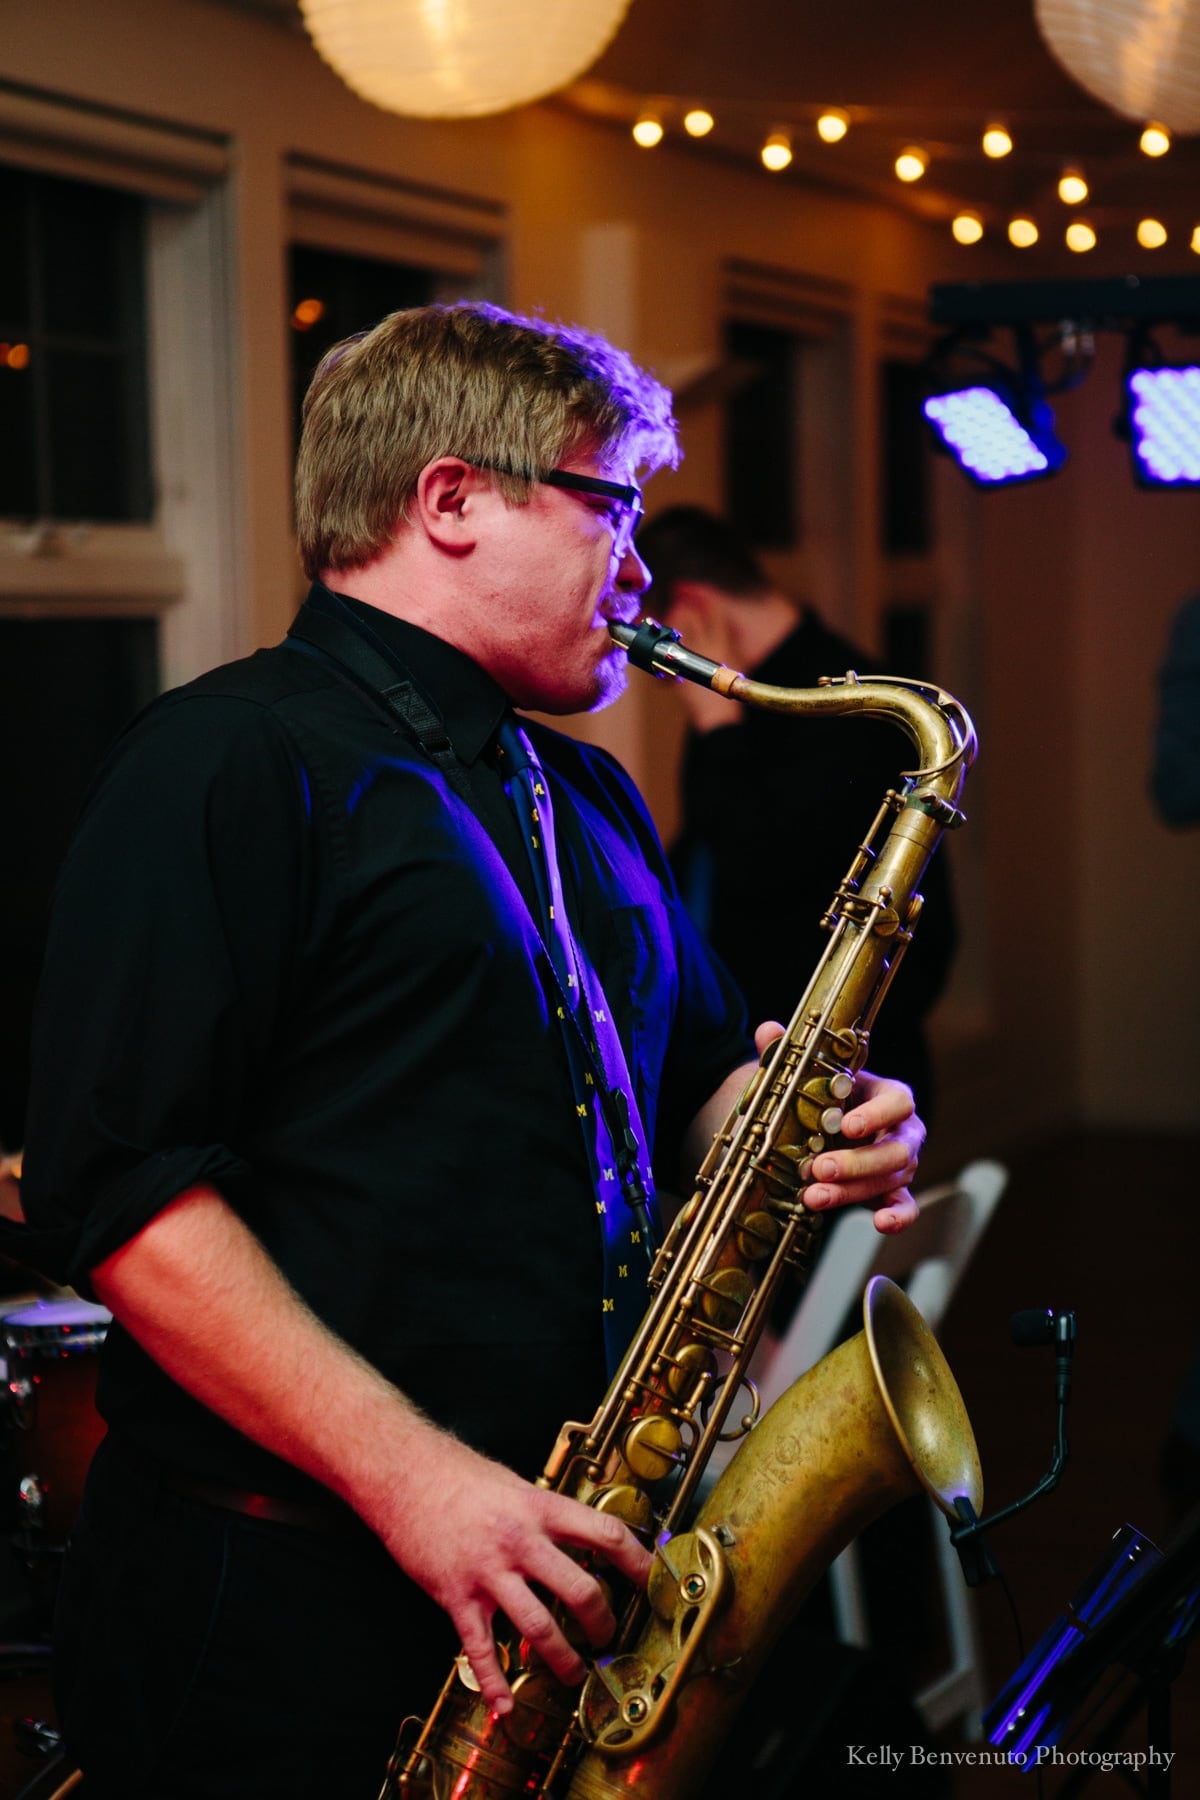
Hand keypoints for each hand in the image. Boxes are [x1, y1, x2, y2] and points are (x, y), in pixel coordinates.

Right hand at [366, 1428, 652, 1714]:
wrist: (402, 1473)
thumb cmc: (457, 1474)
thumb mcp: (514, 1483)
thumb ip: (544, 1513)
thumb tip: (577, 1535)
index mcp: (540, 1507)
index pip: (606, 1535)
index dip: (637, 1561)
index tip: (653, 1581)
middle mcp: (520, 1541)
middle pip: (580, 1589)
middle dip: (602, 1623)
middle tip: (608, 1638)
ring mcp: (488, 1571)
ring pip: (538, 1627)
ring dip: (563, 1658)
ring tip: (573, 1674)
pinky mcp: (456, 1596)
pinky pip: (480, 1649)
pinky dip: (494, 1683)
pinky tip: (505, 1705)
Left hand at [753, 1023, 922, 1234]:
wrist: (826, 1124)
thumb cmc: (826, 1096)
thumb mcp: (807, 1074)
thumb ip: (788, 1054)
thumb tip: (766, 1031)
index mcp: (888, 1095)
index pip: (897, 1101)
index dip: (876, 1115)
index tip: (847, 1125)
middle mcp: (903, 1130)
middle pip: (894, 1149)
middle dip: (856, 1163)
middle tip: (819, 1169)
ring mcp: (901, 1163)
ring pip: (890, 1180)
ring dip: (852, 1191)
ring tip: (814, 1197)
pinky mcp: (894, 1191)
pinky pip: (906, 1206)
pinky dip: (898, 1218)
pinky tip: (879, 1225)